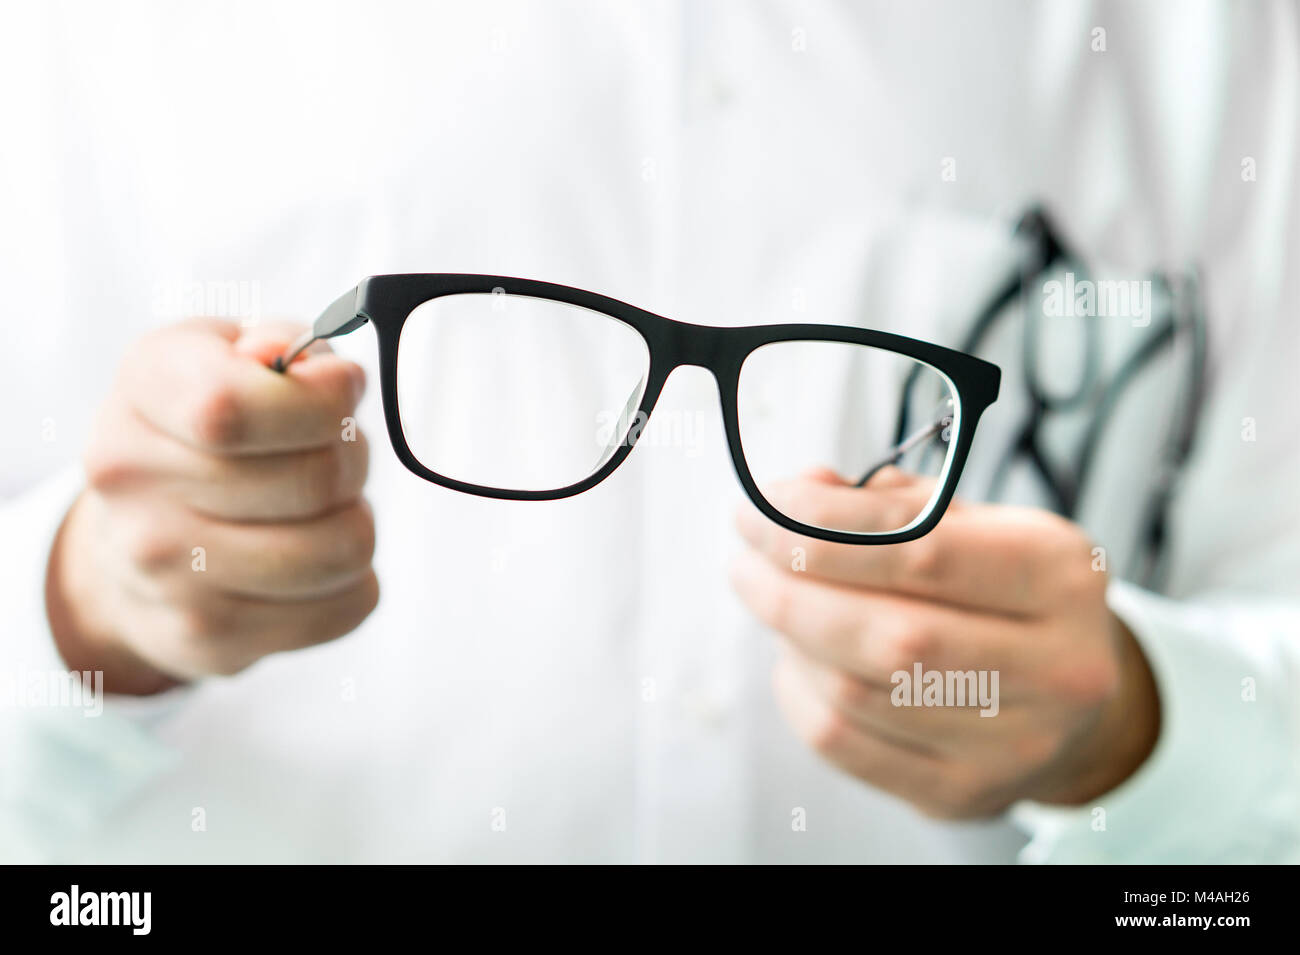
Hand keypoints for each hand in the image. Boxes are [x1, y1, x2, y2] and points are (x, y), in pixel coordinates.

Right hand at [47, 318, 378, 693]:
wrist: (130, 547)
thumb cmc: (202, 434)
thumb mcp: (231, 354)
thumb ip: (288, 345)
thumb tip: (324, 377)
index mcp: (144, 388)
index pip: (233, 409)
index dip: (320, 402)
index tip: (341, 392)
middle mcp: (133, 484)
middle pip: (315, 480)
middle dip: (350, 461)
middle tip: (327, 458)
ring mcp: (166, 573)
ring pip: (343, 548)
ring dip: (355, 521)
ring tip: (320, 511)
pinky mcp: (211, 639)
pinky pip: (348, 605)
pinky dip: (352, 580)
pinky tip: (309, 561)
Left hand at [729, 468, 1159, 816]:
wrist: (1078, 704)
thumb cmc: (1013, 598)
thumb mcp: (982, 527)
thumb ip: (892, 505)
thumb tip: (800, 493)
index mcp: (1060, 578)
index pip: (922, 552)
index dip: (824, 529)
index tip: (763, 508)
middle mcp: (1054, 667)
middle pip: (886, 631)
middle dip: (791, 588)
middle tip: (745, 557)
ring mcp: (1014, 743)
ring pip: (855, 691)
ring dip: (790, 638)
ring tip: (772, 600)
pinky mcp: (964, 792)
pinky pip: (844, 744)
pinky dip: (797, 693)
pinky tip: (794, 658)